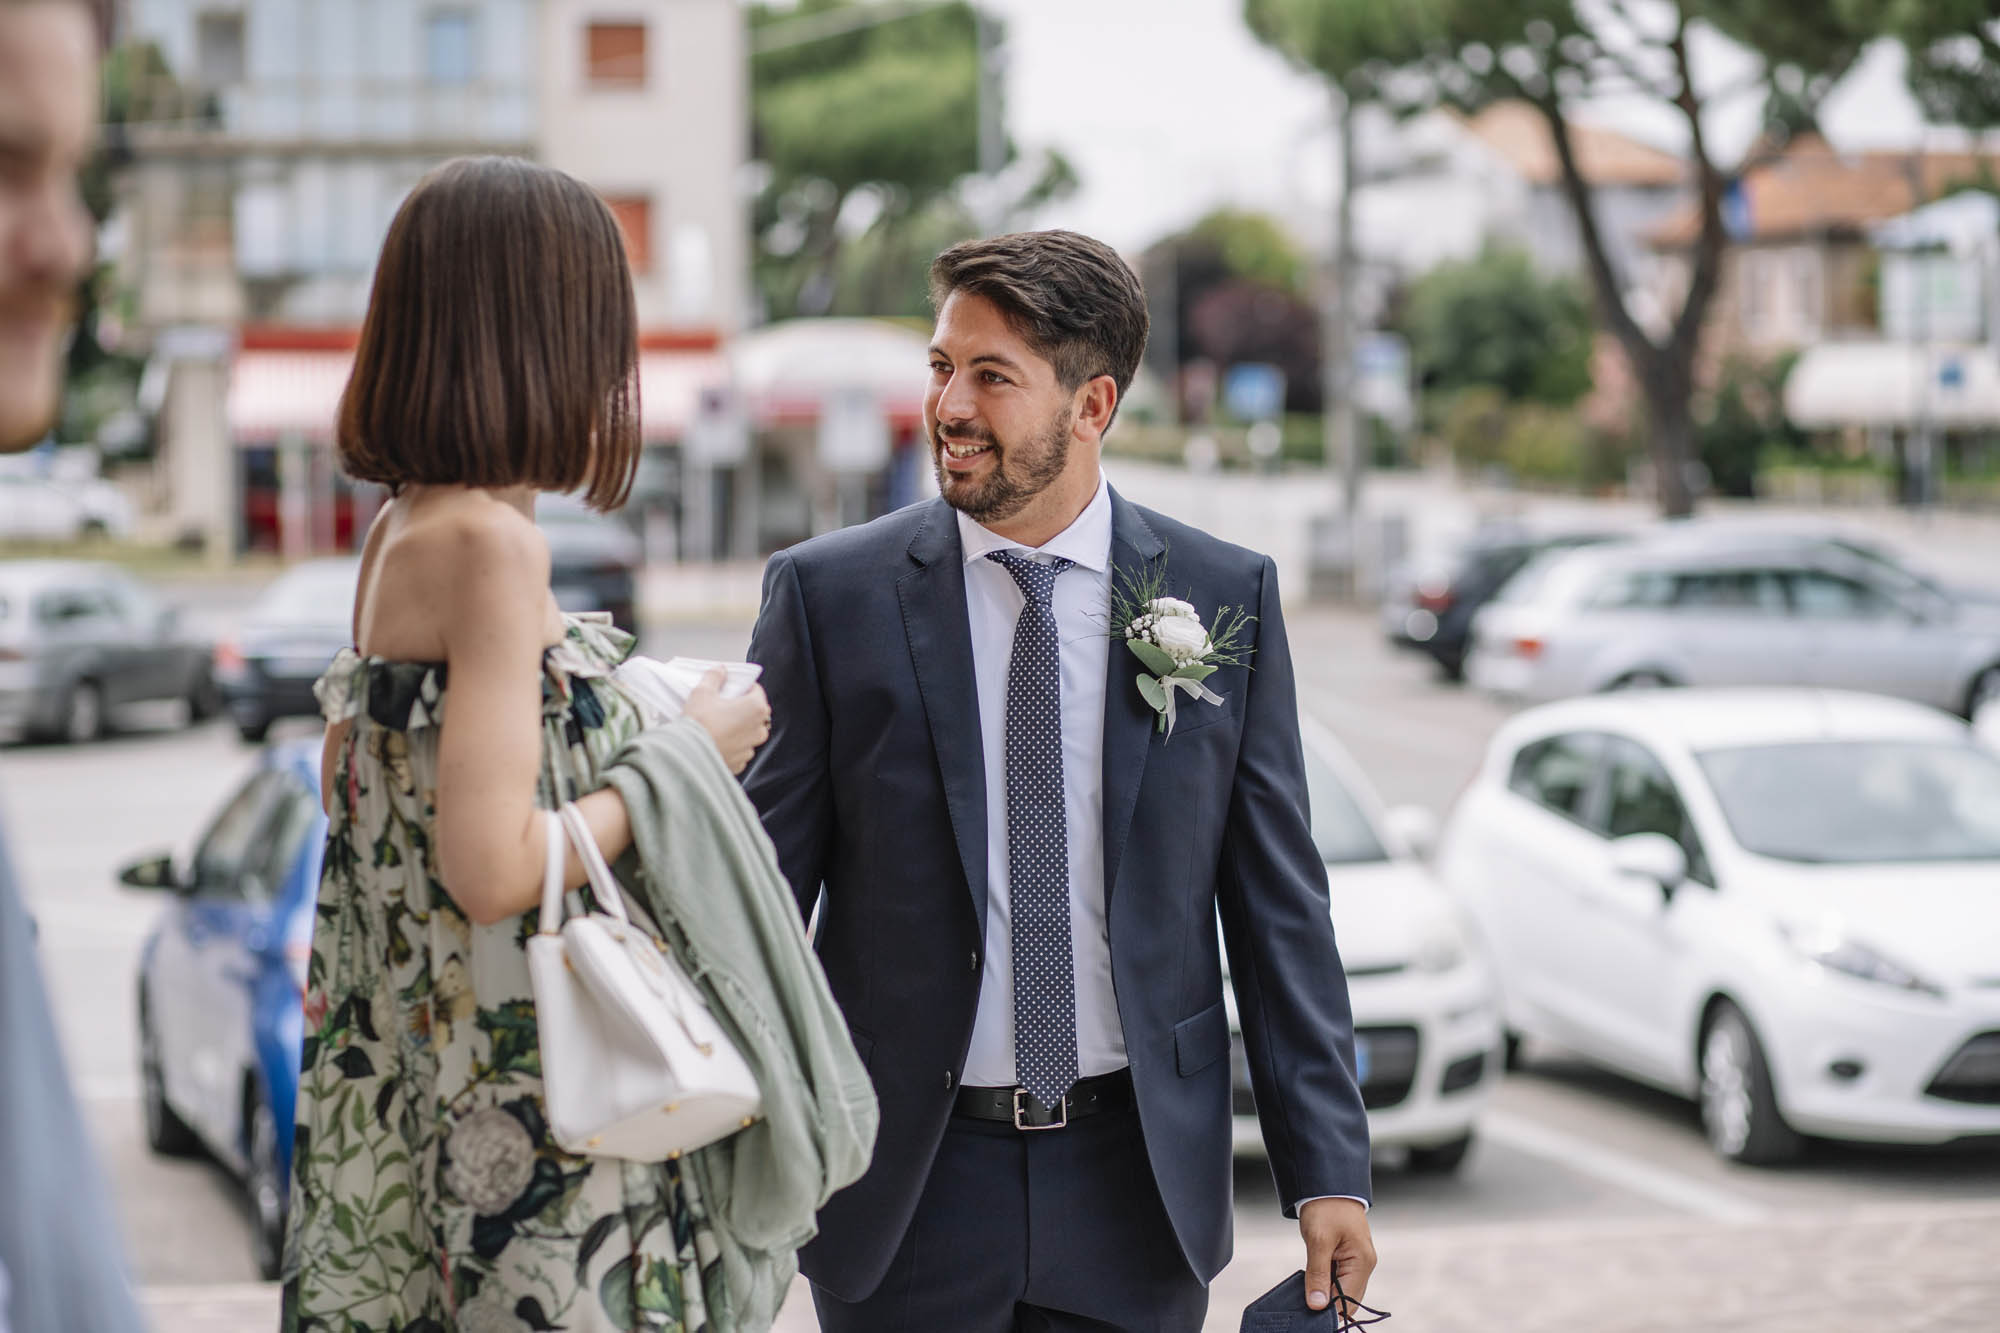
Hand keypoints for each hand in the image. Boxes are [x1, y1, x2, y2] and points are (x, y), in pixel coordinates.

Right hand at [682, 668, 770, 774]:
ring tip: (721, 725)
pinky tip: (718, 742)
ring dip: (740, 729)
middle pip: (757, 714)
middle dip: (745, 709)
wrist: (687, 754)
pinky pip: (740, 752)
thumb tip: (720, 670)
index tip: (733, 688)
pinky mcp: (739, 764)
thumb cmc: (699, 722)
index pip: (757, 691)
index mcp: (755, 709)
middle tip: (727, 706)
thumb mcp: (703, 692)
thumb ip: (714, 677)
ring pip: (750, 735)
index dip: (744, 688)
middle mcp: (758, 730)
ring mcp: (749, 749)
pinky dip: (733, 746)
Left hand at [1300, 1197, 1375, 1318]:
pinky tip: (1312, 1282)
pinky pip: (1338, 1280)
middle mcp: (1364, 1265)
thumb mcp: (1318, 1240)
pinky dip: (1325, 1283)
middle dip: (1326, 1303)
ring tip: (1307, 1290)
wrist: (1327, 1184)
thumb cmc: (1326, 1207)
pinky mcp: (1348, 1258)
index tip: (1309, 1311)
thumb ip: (1317, 1274)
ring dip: (1325, 1293)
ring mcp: (1357, 1262)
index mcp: (1362, 1262)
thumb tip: (1317, 1305)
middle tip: (1305, 1302)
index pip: (1348, 1301)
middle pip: (1347, 1299)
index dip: (1329, 1309)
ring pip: (1342, 1291)